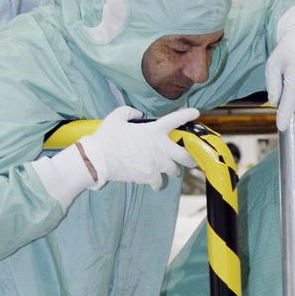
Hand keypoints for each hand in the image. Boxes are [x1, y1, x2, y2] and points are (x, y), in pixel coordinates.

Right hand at [82, 105, 198, 189]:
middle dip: (191, 158)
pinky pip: (159, 182)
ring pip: (173, 170)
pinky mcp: (149, 177)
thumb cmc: (106, 137)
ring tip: (170, 170)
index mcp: (154, 130)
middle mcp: (160, 148)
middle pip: (184, 155)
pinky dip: (157, 183)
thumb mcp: (116, 117)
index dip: (187, 115)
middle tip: (192, 160)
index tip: (196, 113)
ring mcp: (156, 164)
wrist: (98, 159)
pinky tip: (155, 182)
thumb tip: (138, 115)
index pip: (175, 119)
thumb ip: (129, 112)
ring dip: (172, 170)